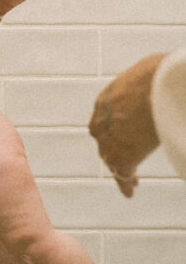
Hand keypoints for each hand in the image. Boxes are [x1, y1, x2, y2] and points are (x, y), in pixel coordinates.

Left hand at [88, 53, 164, 197]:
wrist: (160, 86)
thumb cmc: (160, 74)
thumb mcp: (147, 72)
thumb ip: (147, 82)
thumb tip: (162, 79)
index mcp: (106, 100)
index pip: (104, 121)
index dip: (112, 130)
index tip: (122, 136)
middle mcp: (102, 121)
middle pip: (103, 141)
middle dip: (112, 151)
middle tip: (124, 161)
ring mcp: (111, 139)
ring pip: (111, 159)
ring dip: (119, 170)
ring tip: (131, 182)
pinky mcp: (124, 155)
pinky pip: (123, 173)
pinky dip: (125, 182)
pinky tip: (130, 191)